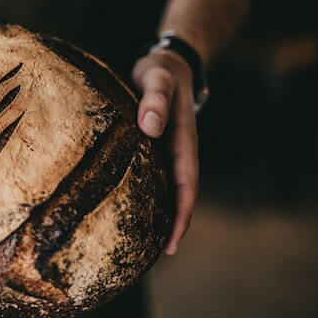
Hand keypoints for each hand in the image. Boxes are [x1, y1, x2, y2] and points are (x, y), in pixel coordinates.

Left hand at [132, 49, 198, 254]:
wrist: (168, 63)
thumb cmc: (162, 72)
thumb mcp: (158, 80)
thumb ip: (155, 100)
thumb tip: (150, 128)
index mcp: (184, 140)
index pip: (186, 185)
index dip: (182, 214)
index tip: (173, 242)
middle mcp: (178, 150)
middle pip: (179, 194)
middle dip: (173, 224)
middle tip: (158, 254)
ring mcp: (167, 149)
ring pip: (167, 187)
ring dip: (161, 212)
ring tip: (145, 241)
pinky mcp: (154, 146)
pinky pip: (154, 175)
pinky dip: (148, 193)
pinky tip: (131, 206)